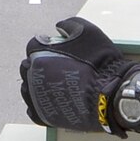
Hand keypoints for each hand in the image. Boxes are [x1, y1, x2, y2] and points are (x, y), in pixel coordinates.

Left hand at [19, 17, 139, 135]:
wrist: (112, 95)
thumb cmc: (101, 64)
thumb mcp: (89, 32)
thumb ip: (70, 24)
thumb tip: (59, 27)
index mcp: (40, 55)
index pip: (34, 45)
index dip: (46, 44)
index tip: (56, 48)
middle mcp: (34, 77)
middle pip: (27, 67)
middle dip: (38, 64)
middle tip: (54, 65)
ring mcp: (38, 98)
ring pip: (27, 88)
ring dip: (36, 84)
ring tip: (53, 83)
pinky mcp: (44, 116)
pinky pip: (32, 109)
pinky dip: (38, 104)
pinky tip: (50, 99)